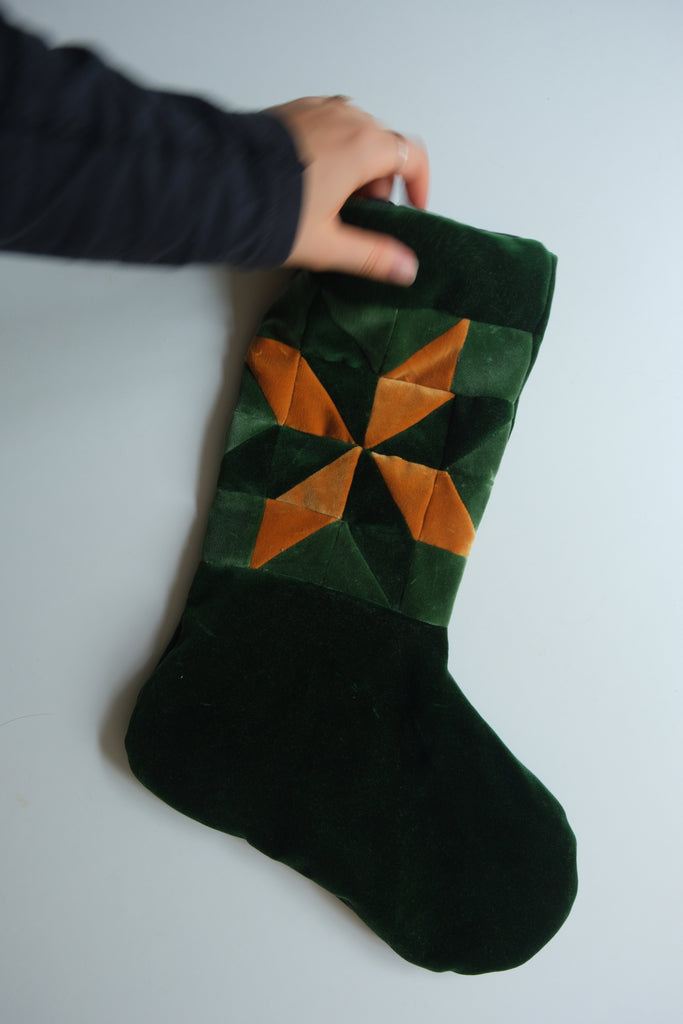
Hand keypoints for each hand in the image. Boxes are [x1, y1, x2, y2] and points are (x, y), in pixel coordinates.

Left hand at [268, 96, 428, 285]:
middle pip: (383, 145)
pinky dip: (331, 150)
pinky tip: (309, 183)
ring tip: (332, 203)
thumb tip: (406, 269)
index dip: (420, 186)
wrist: (217, 186)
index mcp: (363, 145)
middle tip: (361, 217)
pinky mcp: (290, 113)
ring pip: (355, 133)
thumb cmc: (271, 212)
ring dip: (356, 165)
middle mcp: (343, 118)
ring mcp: (315, 110)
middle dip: (382, 181)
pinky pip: (326, 127)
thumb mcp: (329, 245)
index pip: (412, 156)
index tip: (412, 209)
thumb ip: (373, 256)